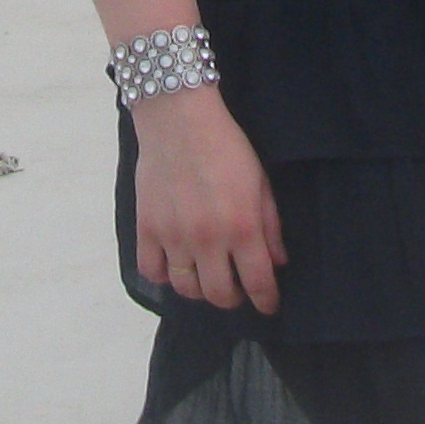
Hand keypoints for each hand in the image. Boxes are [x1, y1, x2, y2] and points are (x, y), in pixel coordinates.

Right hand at [131, 84, 284, 313]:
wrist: (179, 118)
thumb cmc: (226, 146)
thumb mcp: (260, 181)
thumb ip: (270, 226)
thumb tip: (278, 263)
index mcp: (241, 226)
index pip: (258, 282)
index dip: (266, 301)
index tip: (269, 305)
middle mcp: (207, 239)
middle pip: (220, 295)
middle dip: (234, 298)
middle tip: (238, 287)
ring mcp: (173, 236)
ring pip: (186, 289)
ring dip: (201, 289)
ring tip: (207, 276)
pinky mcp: (146, 228)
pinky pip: (152, 272)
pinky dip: (165, 276)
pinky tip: (175, 264)